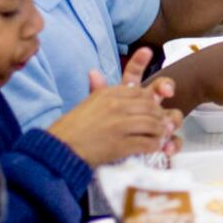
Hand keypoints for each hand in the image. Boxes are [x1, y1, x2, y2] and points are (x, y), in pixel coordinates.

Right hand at [46, 55, 182, 167]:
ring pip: (152, 123)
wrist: (59, 150)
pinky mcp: (120, 144)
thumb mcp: (87, 103)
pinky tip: (154, 148)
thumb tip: (95, 72)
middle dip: (159, 116)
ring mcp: (119, 125)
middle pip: (150, 106)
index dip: (152, 99)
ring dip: (159, 132)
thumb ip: (97, 88)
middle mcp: (115, 106)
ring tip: (161, 137)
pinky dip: (154, 145)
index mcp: (108, 94)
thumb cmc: (72, 128)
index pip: (140, 91)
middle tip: (163, 124)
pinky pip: (146, 142)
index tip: (155, 107)